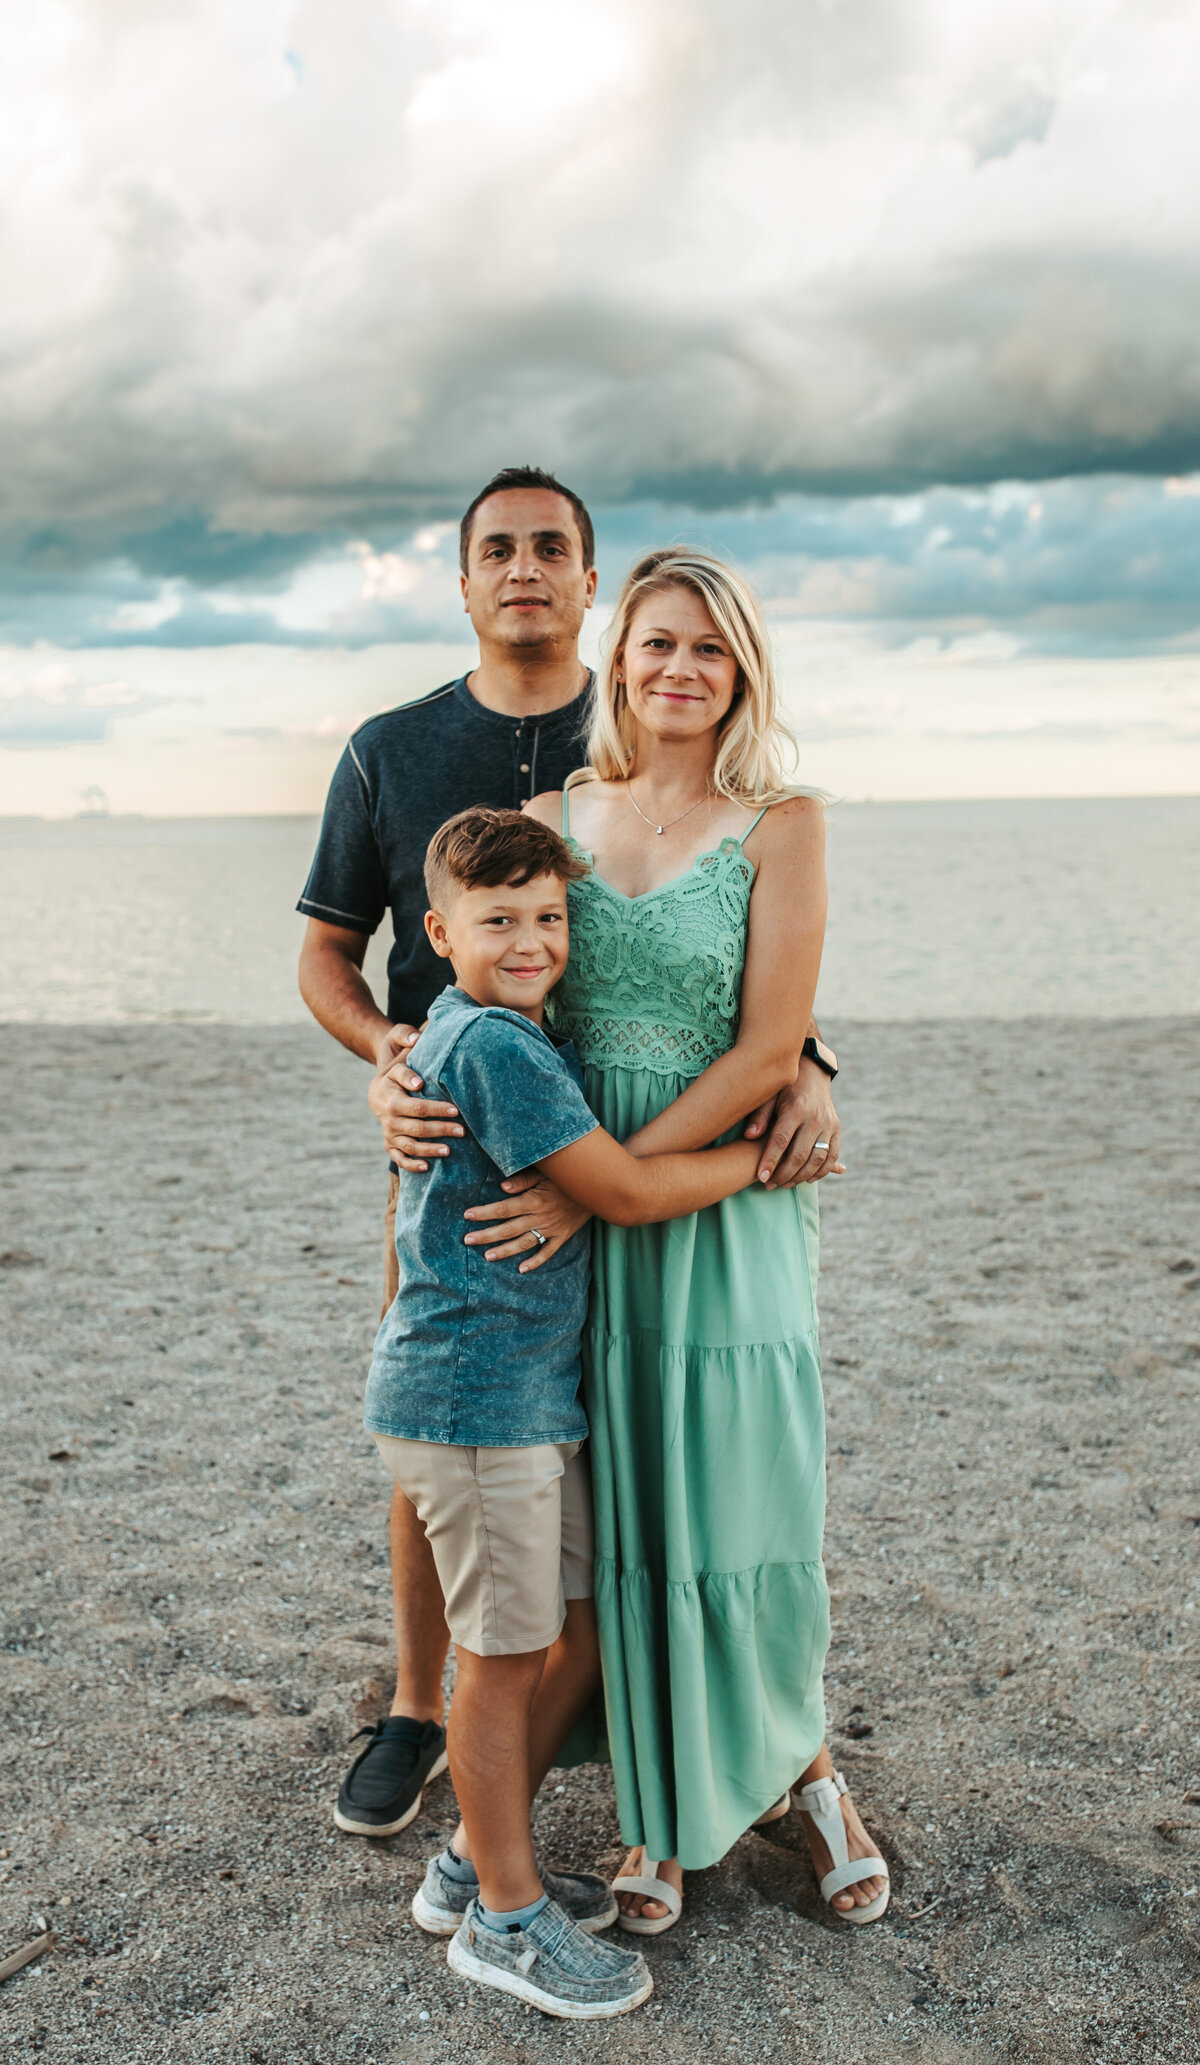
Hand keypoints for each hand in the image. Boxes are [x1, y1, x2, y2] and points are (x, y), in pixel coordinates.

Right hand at [368, 1024, 463, 1172]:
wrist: (380, 1083)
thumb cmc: (397, 1060)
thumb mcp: (396, 1042)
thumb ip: (405, 1036)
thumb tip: (417, 1037)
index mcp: (390, 1093)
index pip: (415, 1104)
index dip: (435, 1107)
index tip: (455, 1108)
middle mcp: (387, 1115)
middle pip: (416, 1127)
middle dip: (441, 1128)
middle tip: (463, 1129)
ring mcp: (388, 1131)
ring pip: (409, 1145)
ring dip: (430, 1148)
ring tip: (451, 1149)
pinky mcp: (389, 1142)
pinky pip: (399, 1157)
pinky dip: (411, 1165)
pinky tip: (428, 1167)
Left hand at [462, 1170, 590, 1272]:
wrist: (600, 1188)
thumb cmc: (569, 1176)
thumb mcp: (547, 1172)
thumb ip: (524, 1180)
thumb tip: (502, 1188)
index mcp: (534, 1200)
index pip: (503, 1208)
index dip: (485, 1212)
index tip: (467, 1215)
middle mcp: (540, 1216)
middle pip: (509, 1228)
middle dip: (487, 1235)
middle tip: (467, 1240)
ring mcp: (552, 1229)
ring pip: (524, 1243)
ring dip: (505, 1250)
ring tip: (487, 1256)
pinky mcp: (563, 1235)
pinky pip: (548, 1252)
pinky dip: (536, 1261)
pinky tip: (522, 1269)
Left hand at [746, 1058, 844, 1188]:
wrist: (812, 1072)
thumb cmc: (784, 1086)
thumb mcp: (769, 1095)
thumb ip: (760, 1115)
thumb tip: (749, 1136)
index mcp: (796, 1108)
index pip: (780, 1141)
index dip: (770, 1161)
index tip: (760, 1177)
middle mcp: (815, 1118)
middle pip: (799, 1155)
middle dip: (783, 1174)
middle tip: (769, 1185)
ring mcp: (829, 1124)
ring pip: (817, 1159)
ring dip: (800, 1176)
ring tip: (784, 1184)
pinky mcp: (837, 1129)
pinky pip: (832, 1156)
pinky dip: (821, 1171)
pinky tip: (806, 1179)